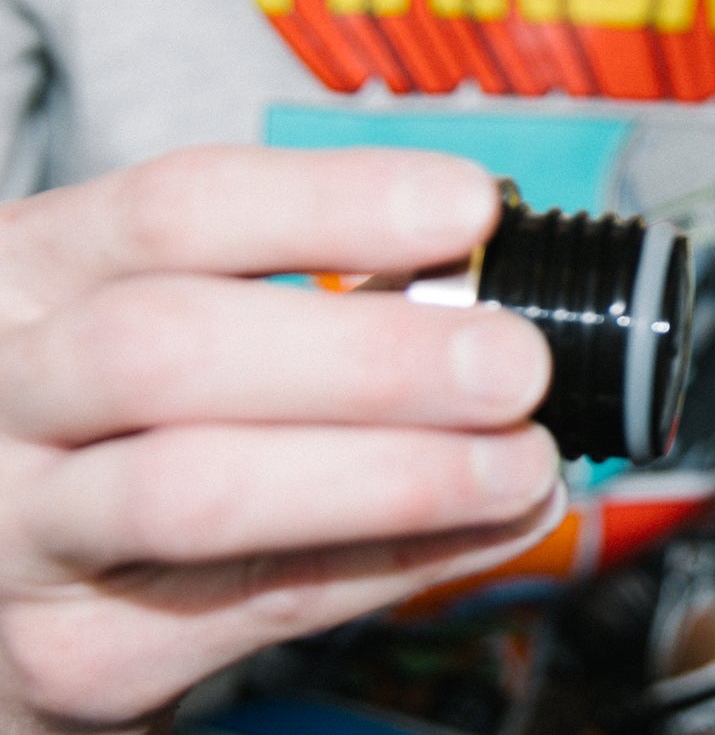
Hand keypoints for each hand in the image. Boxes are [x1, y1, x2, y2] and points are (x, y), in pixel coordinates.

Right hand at [0, 147, 563, 732]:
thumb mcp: (147, 318)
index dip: (331, 203)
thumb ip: (286, 293)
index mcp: (33, 271)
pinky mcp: (71, 655)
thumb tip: (483, 291)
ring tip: (519, 462)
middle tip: (515, 362)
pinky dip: (402, 563)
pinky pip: (260, 605)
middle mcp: (1, 391)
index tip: (468, 206)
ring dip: (397, 475)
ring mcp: (20, 532)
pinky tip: (492, 529)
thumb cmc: (103, 426)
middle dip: (370, 355)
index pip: (174, 209)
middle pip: (168, 349)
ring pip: (201, 492)